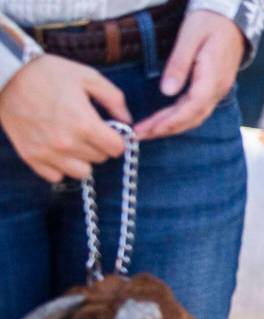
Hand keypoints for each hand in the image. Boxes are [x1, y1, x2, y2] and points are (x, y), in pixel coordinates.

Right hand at [0, 55, 130, 182]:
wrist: (6, 75)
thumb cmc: (48, 73)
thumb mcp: (87, 76)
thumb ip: (114, 99)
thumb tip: (127, 121)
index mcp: (85, 124)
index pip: (117, 149)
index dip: (116, 139)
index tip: (107, 130)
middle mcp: (68, 143)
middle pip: (100, 159)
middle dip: (98, 145)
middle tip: (85, 128)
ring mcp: (48, 153)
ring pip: (82, 172)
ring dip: (82, 159)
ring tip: (72, 140)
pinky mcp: (31, 157)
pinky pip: (57, 176)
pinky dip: (60, 166)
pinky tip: (56, 148)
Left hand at [134, 10, 243, 140]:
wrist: (231, 19)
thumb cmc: (209, 22)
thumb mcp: (190, 36)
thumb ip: (178, 64)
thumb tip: (166, 92)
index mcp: (213, 78)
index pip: (192, 107)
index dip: (171, 121)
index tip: (151, 128)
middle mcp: (217, 90)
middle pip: (192, 117)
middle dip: (165, 129)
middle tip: (139, 135)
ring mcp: (217, 91)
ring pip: (194, 116)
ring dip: (171, 126)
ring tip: (148, 131)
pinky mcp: (213, 89)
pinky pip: (196, 109)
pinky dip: (179, 118)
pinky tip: (164, 120)